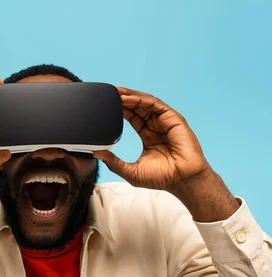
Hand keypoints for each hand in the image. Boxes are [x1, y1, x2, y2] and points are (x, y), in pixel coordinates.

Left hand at [93, 87, 211, 193]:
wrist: (182, 181)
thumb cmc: (161, 178)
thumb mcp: (130, 172)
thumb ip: (113, 163)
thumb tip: (96, 154)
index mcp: (148, 136)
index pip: (131, 117)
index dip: (119, 109)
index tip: (105, 104)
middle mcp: (156, 126)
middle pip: (137, 107)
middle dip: (122, 98)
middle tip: (107, 92)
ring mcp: (165, 122)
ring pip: (145, 103)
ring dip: (130, 96)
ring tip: (115, 92)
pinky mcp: (174, 119)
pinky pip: (155, 105)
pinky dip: (141, 100)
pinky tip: (127, 99)